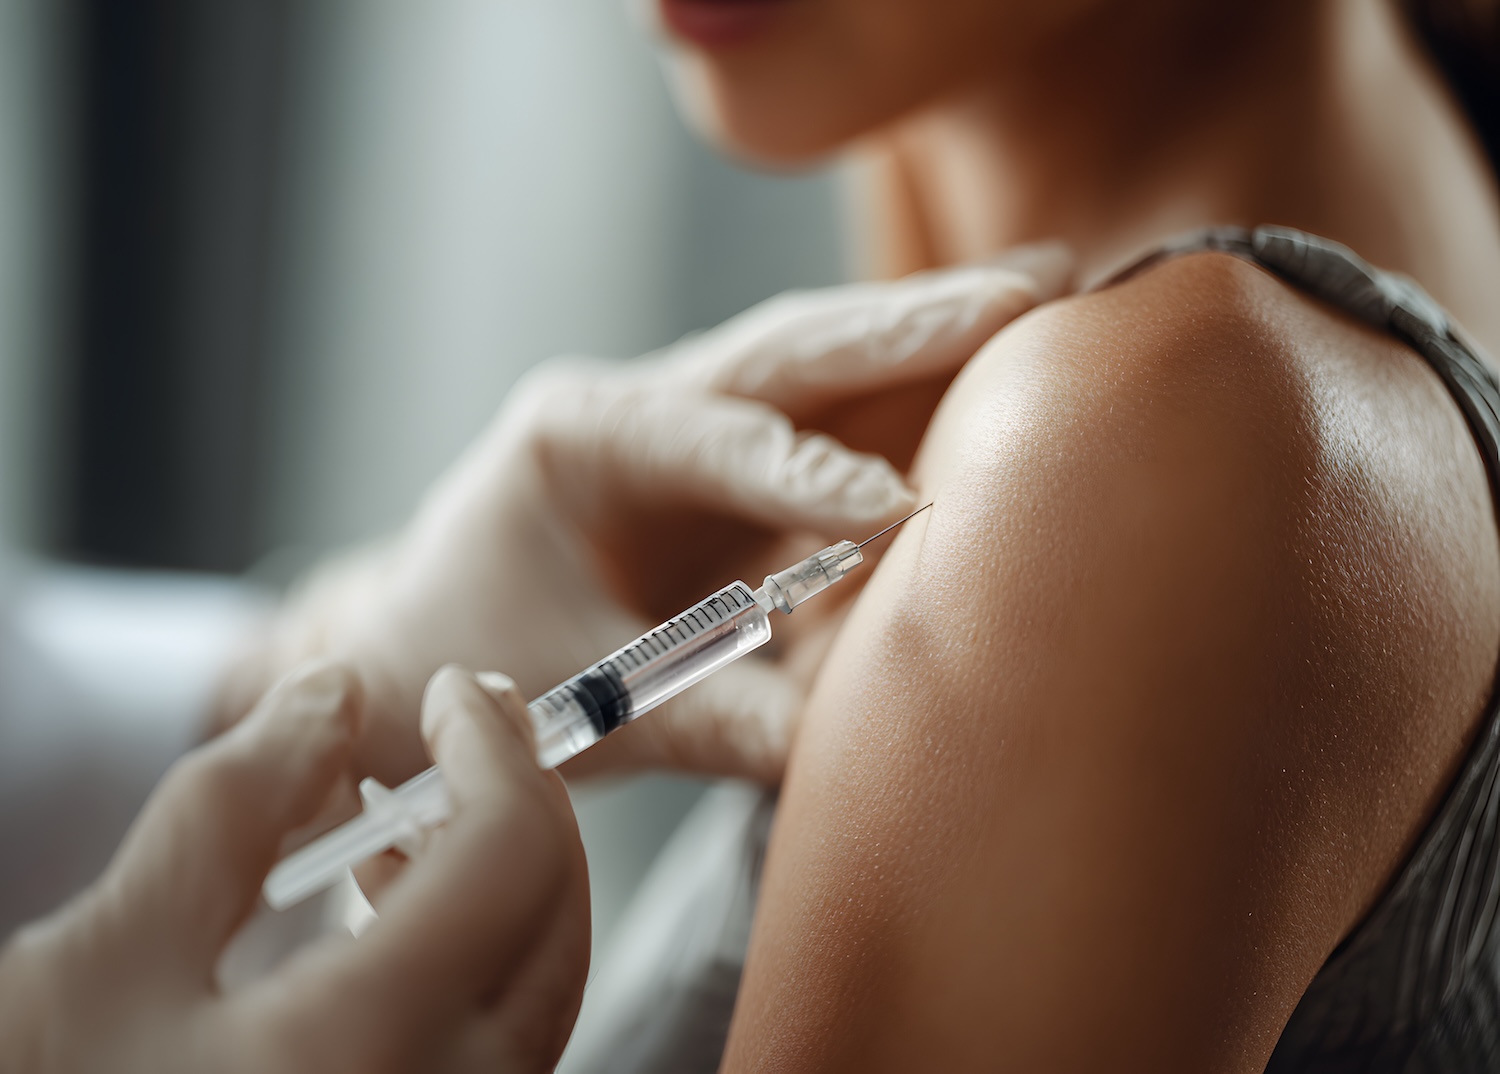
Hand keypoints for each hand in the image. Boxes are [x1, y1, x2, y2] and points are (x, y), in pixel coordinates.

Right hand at [0, 662, 587, 1073]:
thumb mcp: (109, 952)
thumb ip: (238, 804)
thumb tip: (338, 696)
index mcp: (365, 1050)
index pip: (510, 856)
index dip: (494, 747)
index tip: (457, 691)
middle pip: (556, 922)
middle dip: (521, 804)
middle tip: (465, 730)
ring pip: (540, 989)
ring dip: (504, 878)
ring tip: (413, 813)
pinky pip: (497, 1044)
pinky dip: (478, 954)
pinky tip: (393, 907)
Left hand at [217, 244, 1071, 785]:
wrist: (419, 643)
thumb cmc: (466, 656)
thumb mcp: (569, 697)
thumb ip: (698, 716)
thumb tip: (829, 748)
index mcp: (576, 432)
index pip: (706, 436)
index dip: (804, 472)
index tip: (901, 504)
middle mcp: (644, 404)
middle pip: (787, 352)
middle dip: (910, 323)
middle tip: (1036, 286)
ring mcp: (695, 424)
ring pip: (825, 367)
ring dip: (932, 333)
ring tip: (1048, 290)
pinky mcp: (735, 465)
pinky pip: (834, 427)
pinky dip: (917, 397)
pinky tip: (998, 367)